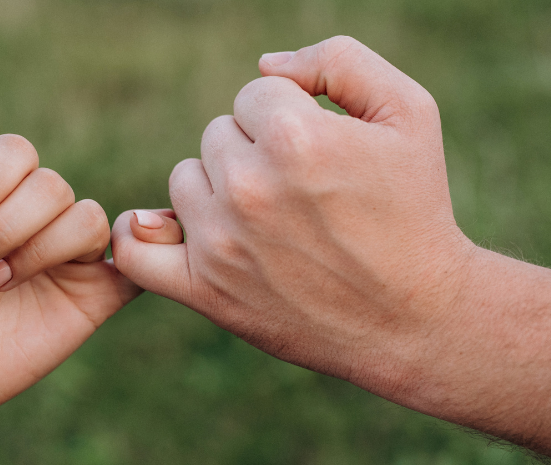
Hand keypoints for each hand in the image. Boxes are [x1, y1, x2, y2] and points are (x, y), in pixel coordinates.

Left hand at [0, 99, 139, 417]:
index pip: (17, 152)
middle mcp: (40, 215)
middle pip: (51, 186)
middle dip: (3, 228)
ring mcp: (71, 255)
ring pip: (88, 219)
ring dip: (37, 252)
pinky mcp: (97, 295)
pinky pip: (133, 262)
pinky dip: (128, 256)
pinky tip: (72, 277)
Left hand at [111, 37, 476, 390]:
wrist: (414, 317)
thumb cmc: (415, 210)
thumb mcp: (409, 111)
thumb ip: (338, 61)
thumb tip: (266, 67)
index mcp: (295, 137)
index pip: (254, 95)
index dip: (290, 118)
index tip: (319, 154)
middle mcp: (249, 187)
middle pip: (217, 135)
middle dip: (256, 153)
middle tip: (302, 194)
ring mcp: (221, 242)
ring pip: (185, 180)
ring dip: (218, 192)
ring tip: (271, 222)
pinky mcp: (204, 289)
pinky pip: (135, 250)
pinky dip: (143, 236)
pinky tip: (165, 231)